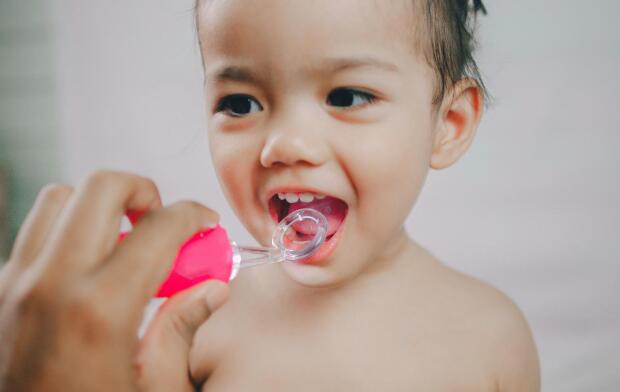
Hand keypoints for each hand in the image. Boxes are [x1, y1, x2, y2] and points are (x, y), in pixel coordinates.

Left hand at [0, 171, 224, 390]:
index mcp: (99, 310)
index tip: (205, 225)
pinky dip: (68, 232)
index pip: (160, 227)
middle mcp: (49, 285)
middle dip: (145, 192)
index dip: (194, 216)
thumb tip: (212, 289)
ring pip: (59, 199)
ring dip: (99, 207)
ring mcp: (13, 284)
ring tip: (124, 241)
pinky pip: (34, 234)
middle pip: (102, 187)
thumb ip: (183, 331)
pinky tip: (90, 270)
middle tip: (162, 223)